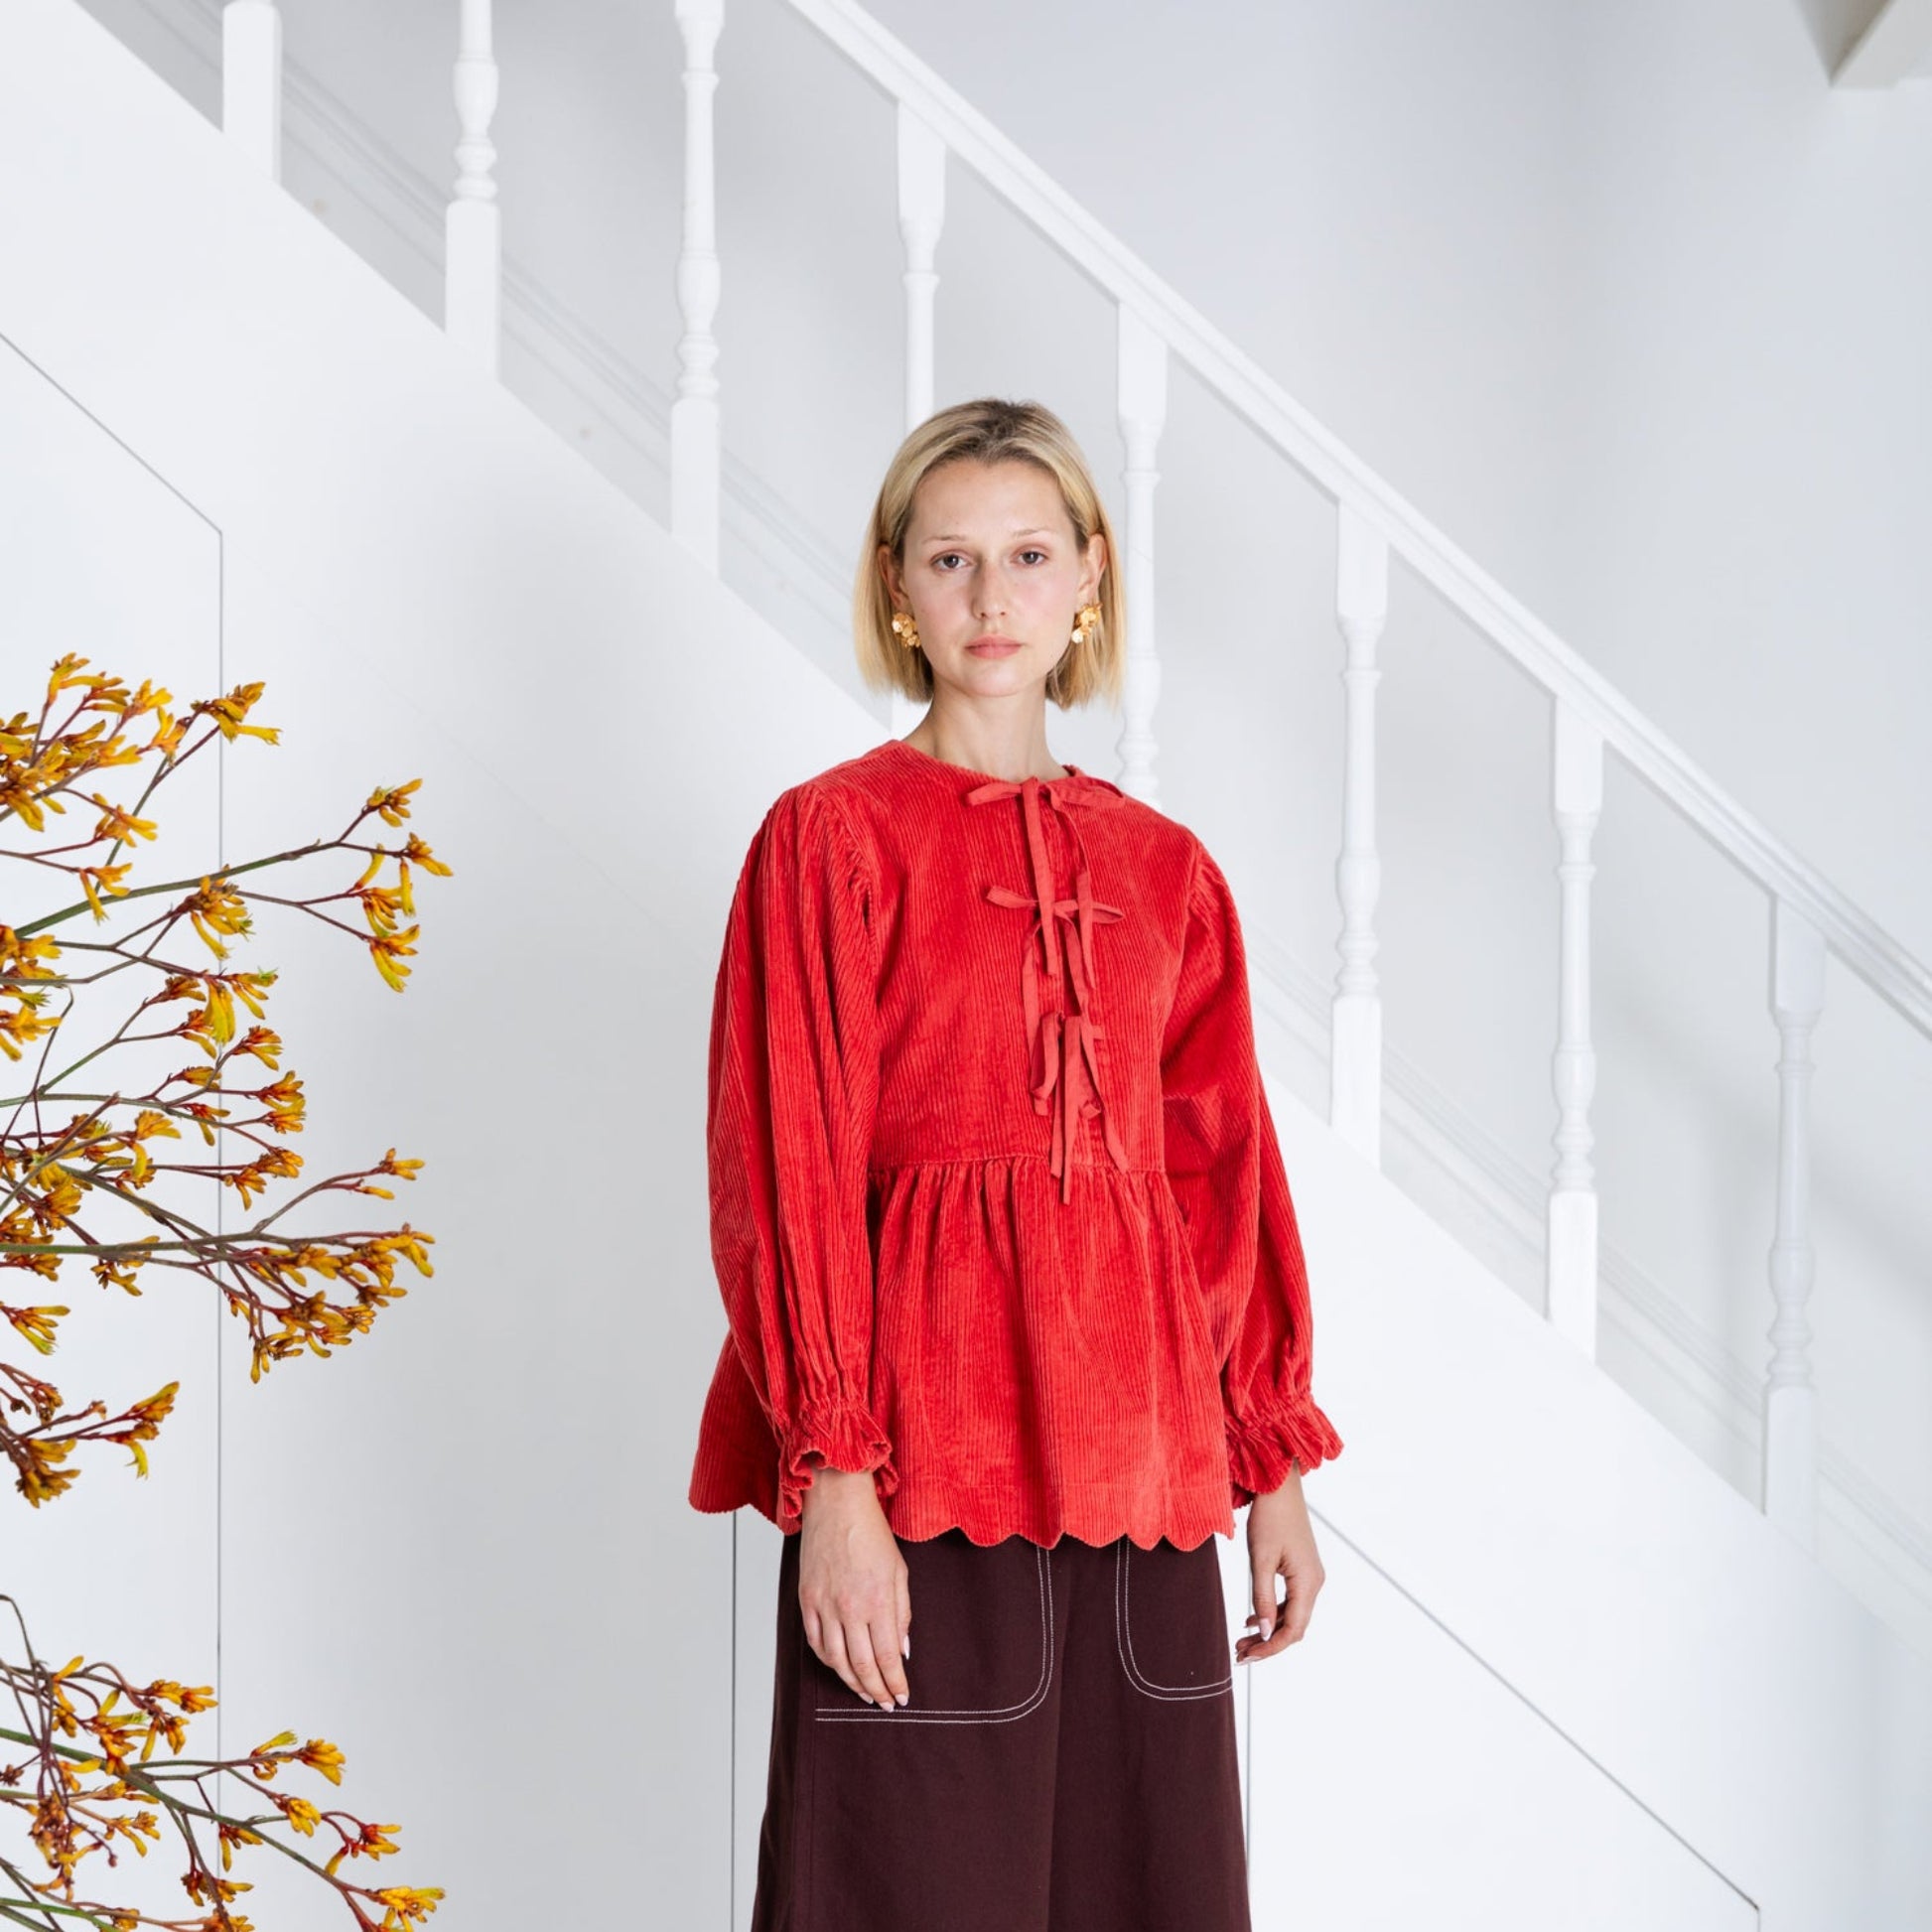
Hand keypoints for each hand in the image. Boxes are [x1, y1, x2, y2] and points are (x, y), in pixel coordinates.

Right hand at [797, 1466, 911, 1709]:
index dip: (895, 1683)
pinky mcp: (806, 1599)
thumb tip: (903, 1650)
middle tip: (885, 1703)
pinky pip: (814, 1642)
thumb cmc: (872, 1533)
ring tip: (865, 1692)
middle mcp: (849, 1607)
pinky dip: (827, 1661)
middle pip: (862, 1665)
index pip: (888, 1657)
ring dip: (852, 1682)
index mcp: (877, 1600)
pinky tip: (840, 1667)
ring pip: (836, 1660)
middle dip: (876, 1690)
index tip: (901, 1697)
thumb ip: (902, 1613)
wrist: (837, 1504)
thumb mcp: (899, 1571)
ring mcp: (824, 1604)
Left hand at [1234, 1464, 1325, 1665]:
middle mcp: (1315, 1582)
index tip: (1247, 1657)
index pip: (1293, 1630)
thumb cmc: (1269, 1518)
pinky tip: (1252, 1619)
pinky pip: (1291, 1601)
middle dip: (1268, 1643)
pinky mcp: (1302, 1569)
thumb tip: (1265, 1633)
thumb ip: (1263, 1598)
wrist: (1279, 1486)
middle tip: (1240, 1654)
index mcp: (1308, 1582)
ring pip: (1292, 1615)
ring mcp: (1310, 1576)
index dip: (1271, 1648)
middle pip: (1294, 1626)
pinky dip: (1273, 1613)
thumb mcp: (1261, 1560)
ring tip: (1242, 1640)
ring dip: (1269, 1629)